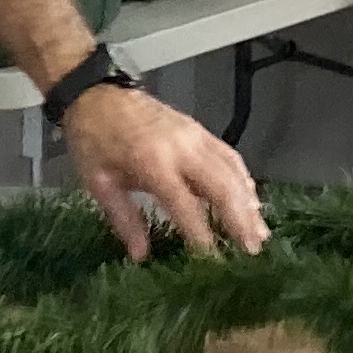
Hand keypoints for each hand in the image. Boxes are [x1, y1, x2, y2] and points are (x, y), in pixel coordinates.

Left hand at [60, 85, 268, 258]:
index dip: (200, 232)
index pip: (184, 203)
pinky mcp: (198, 129)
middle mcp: (181, 147)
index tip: (212, 258)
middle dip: (240, 218)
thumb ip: (123, 219)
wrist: (96, 94)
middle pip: (221, 185)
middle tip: (251, 249)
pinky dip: (243, 179)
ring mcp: (194, 135)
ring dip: (248, 202)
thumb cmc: (93, 140)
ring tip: (260, 231)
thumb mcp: (99, 183)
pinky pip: (229, 155)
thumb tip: (140, 255)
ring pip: (232, 170)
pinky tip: (250, 199)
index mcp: (152, 161)